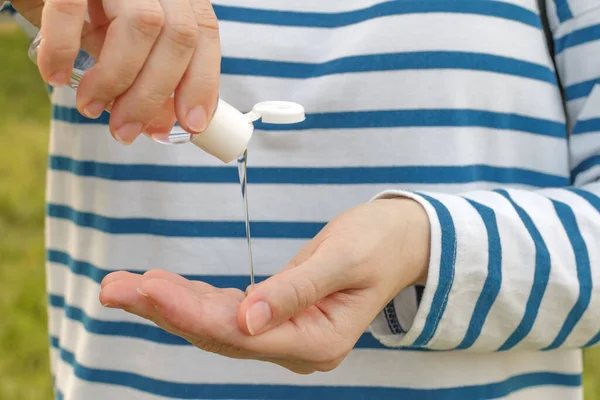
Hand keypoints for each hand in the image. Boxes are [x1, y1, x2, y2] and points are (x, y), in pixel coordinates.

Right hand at [12, 0, 219, 143]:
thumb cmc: (83, 7)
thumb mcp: (119, 38)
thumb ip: (141, 75)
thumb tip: (157, 124)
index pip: (203, 34)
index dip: (202, 82)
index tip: (191, 124)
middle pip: (179, 36)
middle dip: (154, 95)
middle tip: (125, 130)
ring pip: (143, 23)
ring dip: (116, 79)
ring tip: (89, 106)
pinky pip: (72, 8)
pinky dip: (64, 48)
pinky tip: (56, 75)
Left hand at [99, 199, 430, 372]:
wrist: (400, 241)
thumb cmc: (378, 243)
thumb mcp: (343, 260)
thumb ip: (296, 291)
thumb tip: (246, 321)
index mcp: (318, 340)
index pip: (241, 334)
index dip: (191, 312)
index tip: (148, 289)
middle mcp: (297, 347)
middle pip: (219, 334)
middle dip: (165, 310)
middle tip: (114, 288)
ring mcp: (286, 336)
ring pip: (216, 325)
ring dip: (170, 305)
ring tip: (124, 286)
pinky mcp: (276, 317)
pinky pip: (226, 313)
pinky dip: (193, 299)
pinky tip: (162, 288)